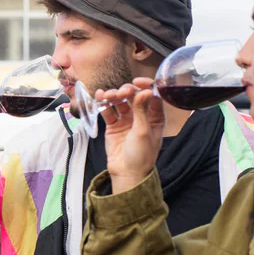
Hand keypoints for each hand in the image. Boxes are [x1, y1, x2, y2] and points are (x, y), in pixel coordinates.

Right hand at [95, 77, 164, 193]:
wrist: (126, 173)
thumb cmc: (141, 154)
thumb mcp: (143, 131)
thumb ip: (142, 110)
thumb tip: (146, 90)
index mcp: (154, 117)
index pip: (152, 96)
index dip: (145, 86)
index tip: (137, 82)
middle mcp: (141, 116)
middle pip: (134, 97)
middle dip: (126, 91)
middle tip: (120, 92)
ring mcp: (126, 120)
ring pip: (120, 102)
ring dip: (113, 96)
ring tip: (106, 96)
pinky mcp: (113, 125)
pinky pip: (108, 111)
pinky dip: (103, 104)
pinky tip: (99, 97)